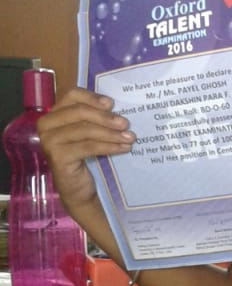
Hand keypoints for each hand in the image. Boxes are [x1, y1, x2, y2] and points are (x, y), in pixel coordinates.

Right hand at [37, 87, 135, 218]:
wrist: (78, 189)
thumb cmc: (84, 157)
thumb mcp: (89, 133)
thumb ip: (95, 118)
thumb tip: (116, 106)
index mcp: (53, 114)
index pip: (72, 96)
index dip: (92, 97)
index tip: (112, 103)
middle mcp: (46, 125)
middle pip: (79, 112)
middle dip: (105, 117)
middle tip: (126, 123)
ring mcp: (49, 141)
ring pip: (86, 130)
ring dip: (111, 133)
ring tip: (130, 137)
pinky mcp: (57, 156)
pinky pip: (88, 147)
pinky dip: (109, 146)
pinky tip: (123, 148)